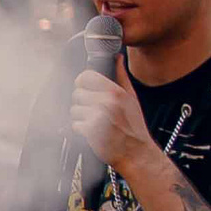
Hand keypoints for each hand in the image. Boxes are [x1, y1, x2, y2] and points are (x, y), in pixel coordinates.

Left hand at [70, 50, 154, 174]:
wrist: (136, 153)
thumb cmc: (134, 126)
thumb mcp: (131, 98)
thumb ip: (121, 76)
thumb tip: (118, 57)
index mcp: (115, 91)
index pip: (85, 76)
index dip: (82, 82)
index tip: (86, 89)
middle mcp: (106, 102)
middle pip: (77, 93)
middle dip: (82, 102)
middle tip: (93, 110)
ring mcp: (97, 116)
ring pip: (74, 110)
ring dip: (80, 117)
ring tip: (95, 122)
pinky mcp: (90, 131)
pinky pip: (74, 124)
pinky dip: (80, 129)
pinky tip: (93, 132)